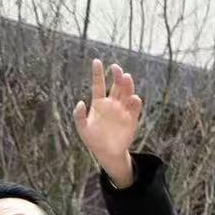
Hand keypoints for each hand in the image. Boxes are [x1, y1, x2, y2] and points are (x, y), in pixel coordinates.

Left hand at [73, 58, 141, 187]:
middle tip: (116, 68)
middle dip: (117, 76)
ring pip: (127, 93)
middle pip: (116, 85)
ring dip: (127, 85)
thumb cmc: (93, 140)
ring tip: (126, 77)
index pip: (98, 85)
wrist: (107, 153)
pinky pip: (135, 107)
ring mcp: (122, 109)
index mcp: (99, 103)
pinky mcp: (132, 118)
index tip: (96, 61)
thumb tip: (80, 103)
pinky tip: (133, 98)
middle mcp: (112, 103)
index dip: (97, 73)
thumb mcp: (82, 130)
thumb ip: (79, 117)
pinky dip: (135, 102)